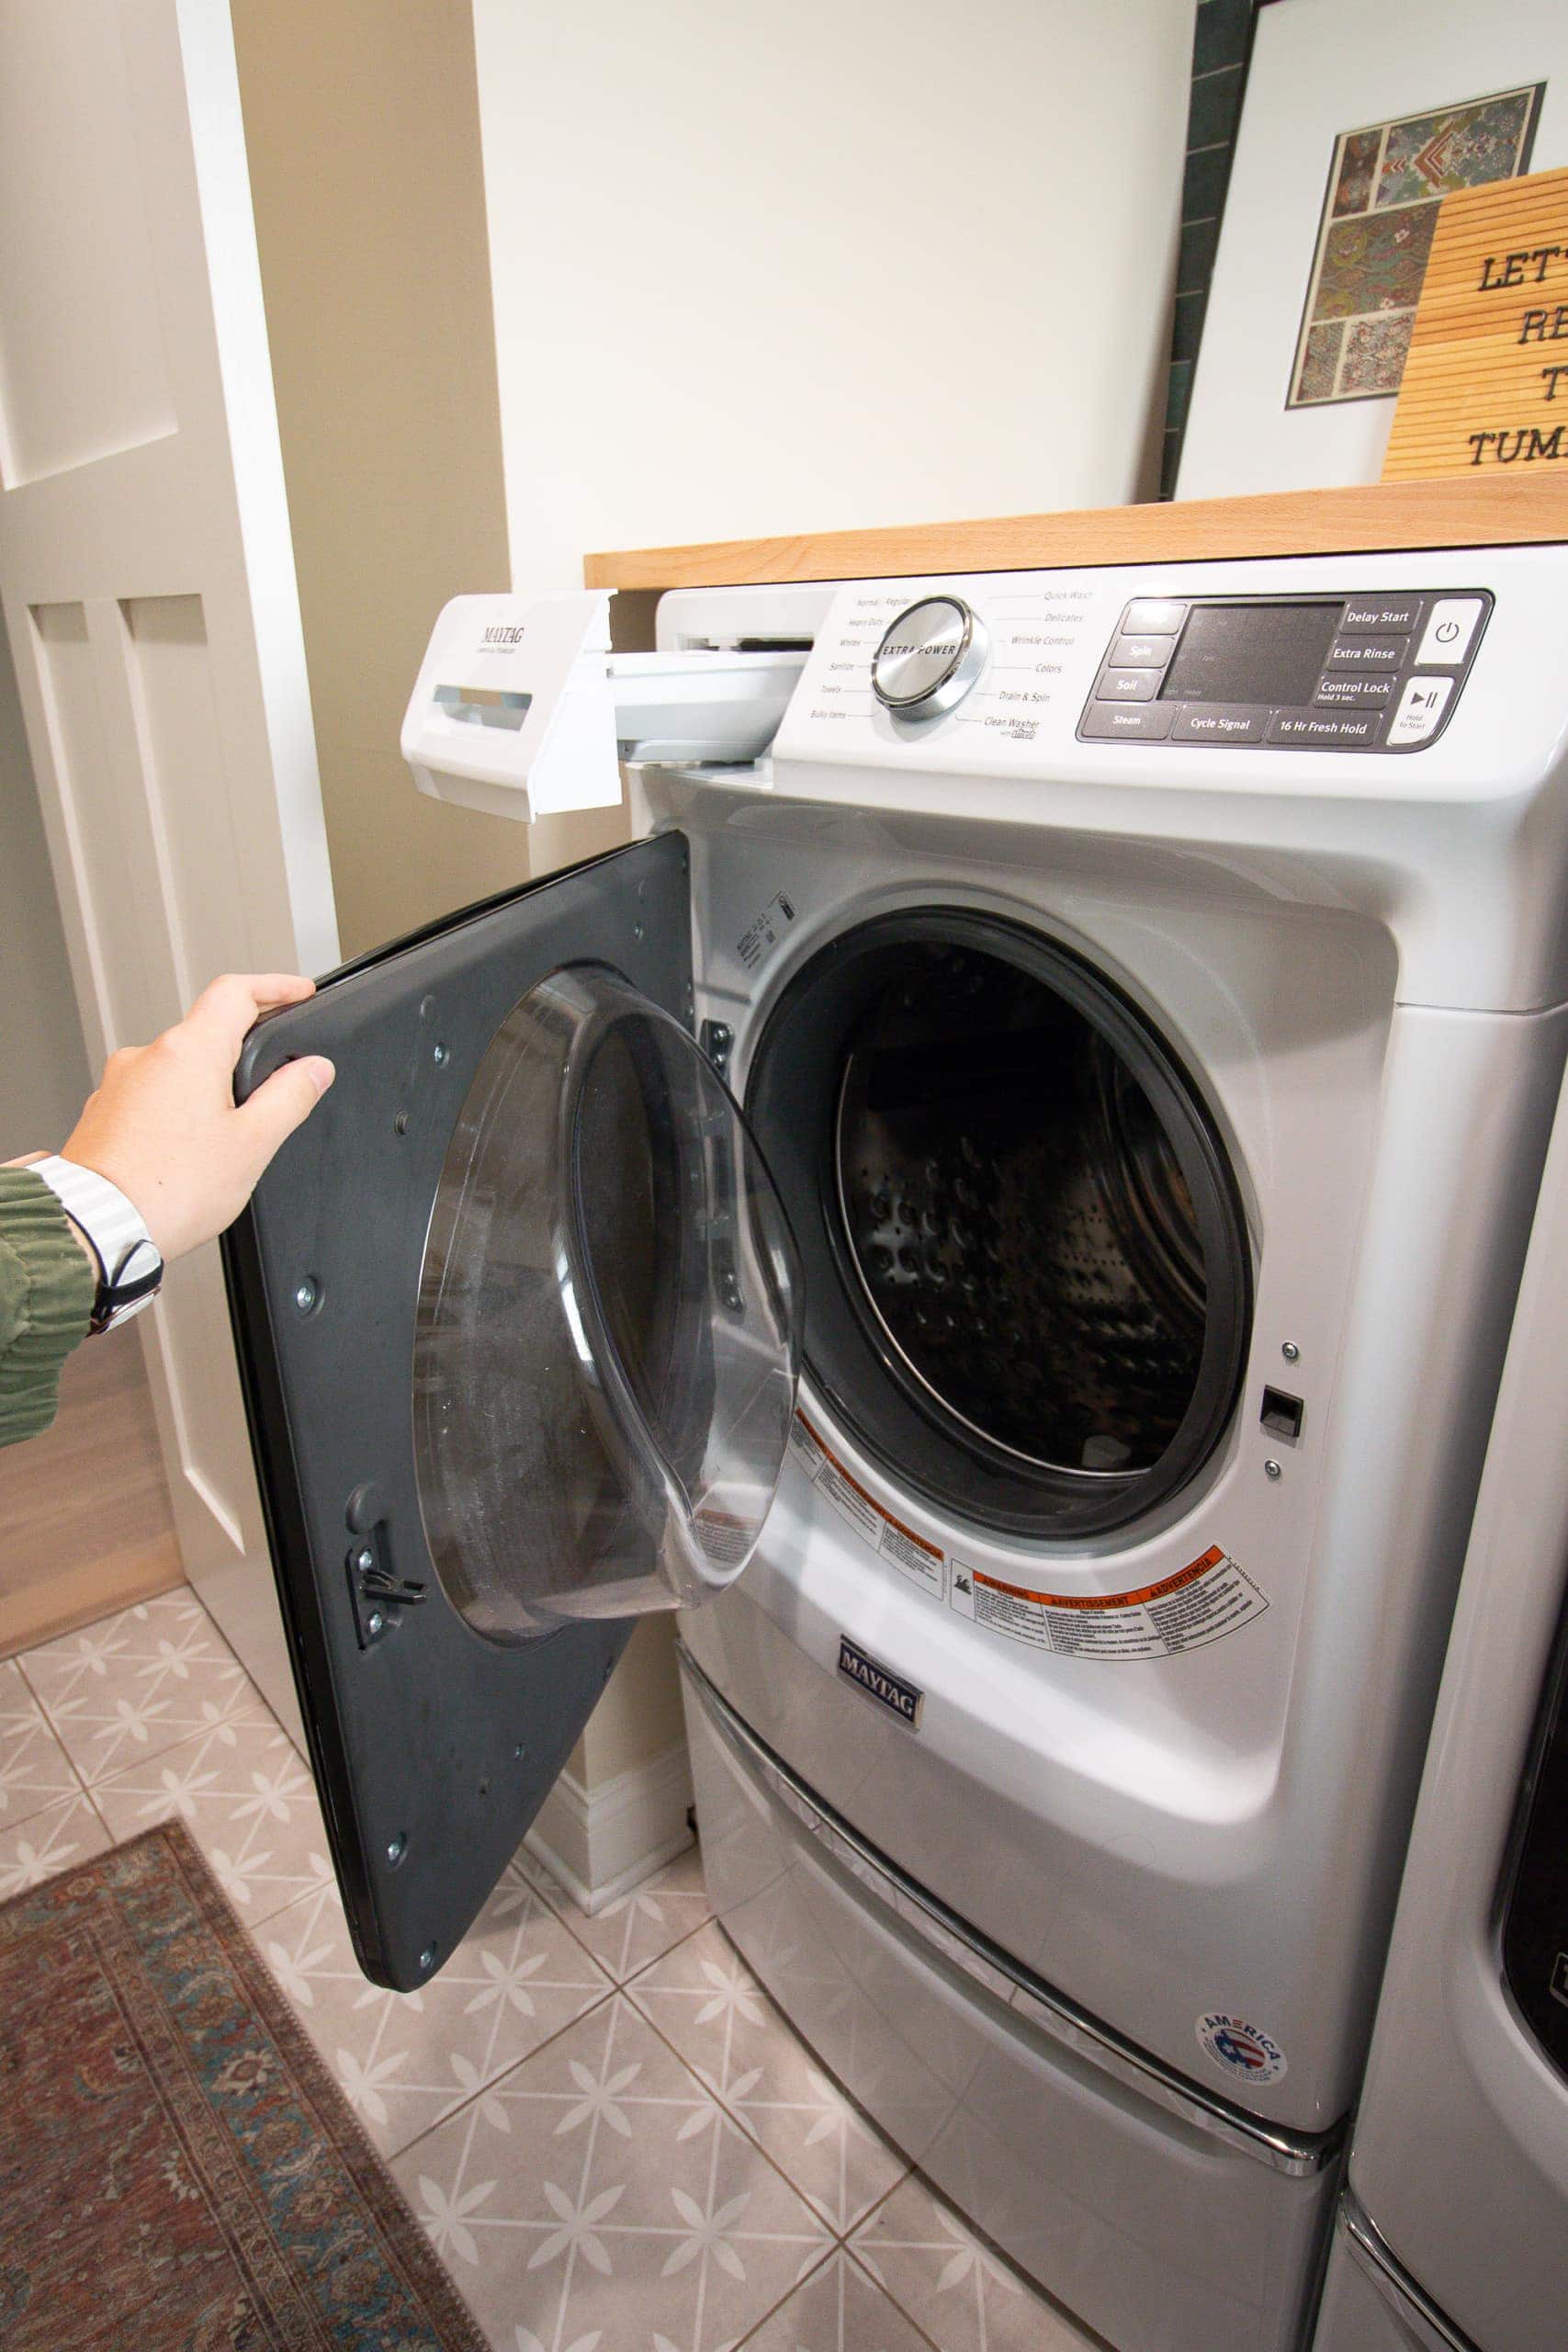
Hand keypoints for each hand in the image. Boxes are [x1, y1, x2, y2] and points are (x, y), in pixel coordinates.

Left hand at [59, 974, 334, 1261]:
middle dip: (241, 1051)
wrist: (99, 1226)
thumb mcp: (252, 1144)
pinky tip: (184, 1151)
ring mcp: (119, 1084)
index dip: (275, 987)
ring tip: (225, 1135)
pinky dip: (174, 1111)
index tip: (297, 992)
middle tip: (271, 1080)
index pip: (236, 992)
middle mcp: (147, 1056)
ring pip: (176, 1068)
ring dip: (204, 1087)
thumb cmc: (168, 1190)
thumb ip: (289, 1097)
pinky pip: (149, 1097)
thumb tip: (313, 1069)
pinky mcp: (103, 1113)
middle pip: (205, 1032)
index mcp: (188, 1051)